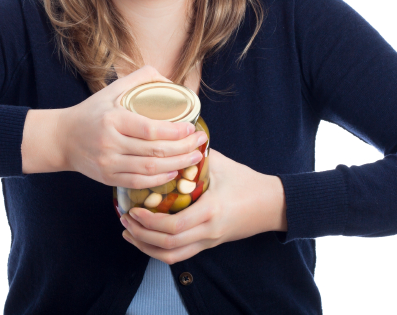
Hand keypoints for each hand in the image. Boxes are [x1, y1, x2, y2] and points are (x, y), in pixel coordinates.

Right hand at [54, 65, 207, 187]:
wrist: (62, 139)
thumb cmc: (92, 111)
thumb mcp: (112, 89)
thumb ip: (141, 78)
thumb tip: (170, 81)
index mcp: (113, 119)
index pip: (150, 129)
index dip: (175, 132)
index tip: (191, 128)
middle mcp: (110, 143)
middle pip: (154, 151)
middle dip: (183, 148)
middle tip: (200, 142)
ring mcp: (108, 163)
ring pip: (150, 169)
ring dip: (177, 165)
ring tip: (194, 157)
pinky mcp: (108, 178)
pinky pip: (139, 181)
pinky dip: (160, 179)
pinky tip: (174, 172)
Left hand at [119, 149, 287, 263]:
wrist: (271, 204)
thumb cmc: (246, 181)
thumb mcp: (221, 164)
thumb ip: (195, 155)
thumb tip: (170, 140)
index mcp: (210, 211)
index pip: (174, 227)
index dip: (149, 222)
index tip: (133, 210)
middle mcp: (208, 231)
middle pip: (168, 245)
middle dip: (141, 235)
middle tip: (124, 219)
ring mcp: (208, 241)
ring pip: (172, 256)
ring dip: (146, 247)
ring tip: (129, 232)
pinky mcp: (208, 245)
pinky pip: (180, 255)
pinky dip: (159, 250)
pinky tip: (146, 239)